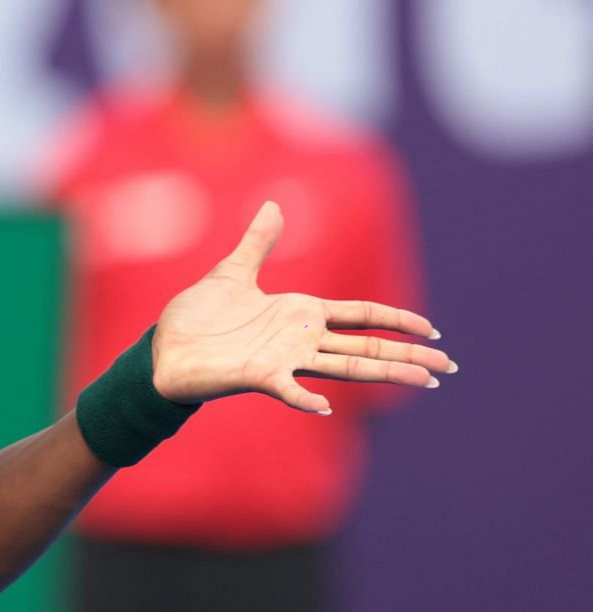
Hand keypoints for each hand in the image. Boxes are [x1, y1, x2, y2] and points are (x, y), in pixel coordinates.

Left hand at [151, 202, 454, 413]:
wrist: (161, 348)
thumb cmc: (197, 317)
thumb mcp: (232, 272)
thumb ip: (258, 243)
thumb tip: (273, 204)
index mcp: (299, 314)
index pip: (359, 316)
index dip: (394, 320)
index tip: (432, 330)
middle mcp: (299, 339)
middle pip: (365, 347)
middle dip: (408, 355)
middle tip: (450, 368)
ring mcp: (282, 359)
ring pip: (344, 368)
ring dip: (383, 373)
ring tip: (423, 381)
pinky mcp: (256, 376)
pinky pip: (287, 389)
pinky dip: (305, 397)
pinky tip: (326, 406)